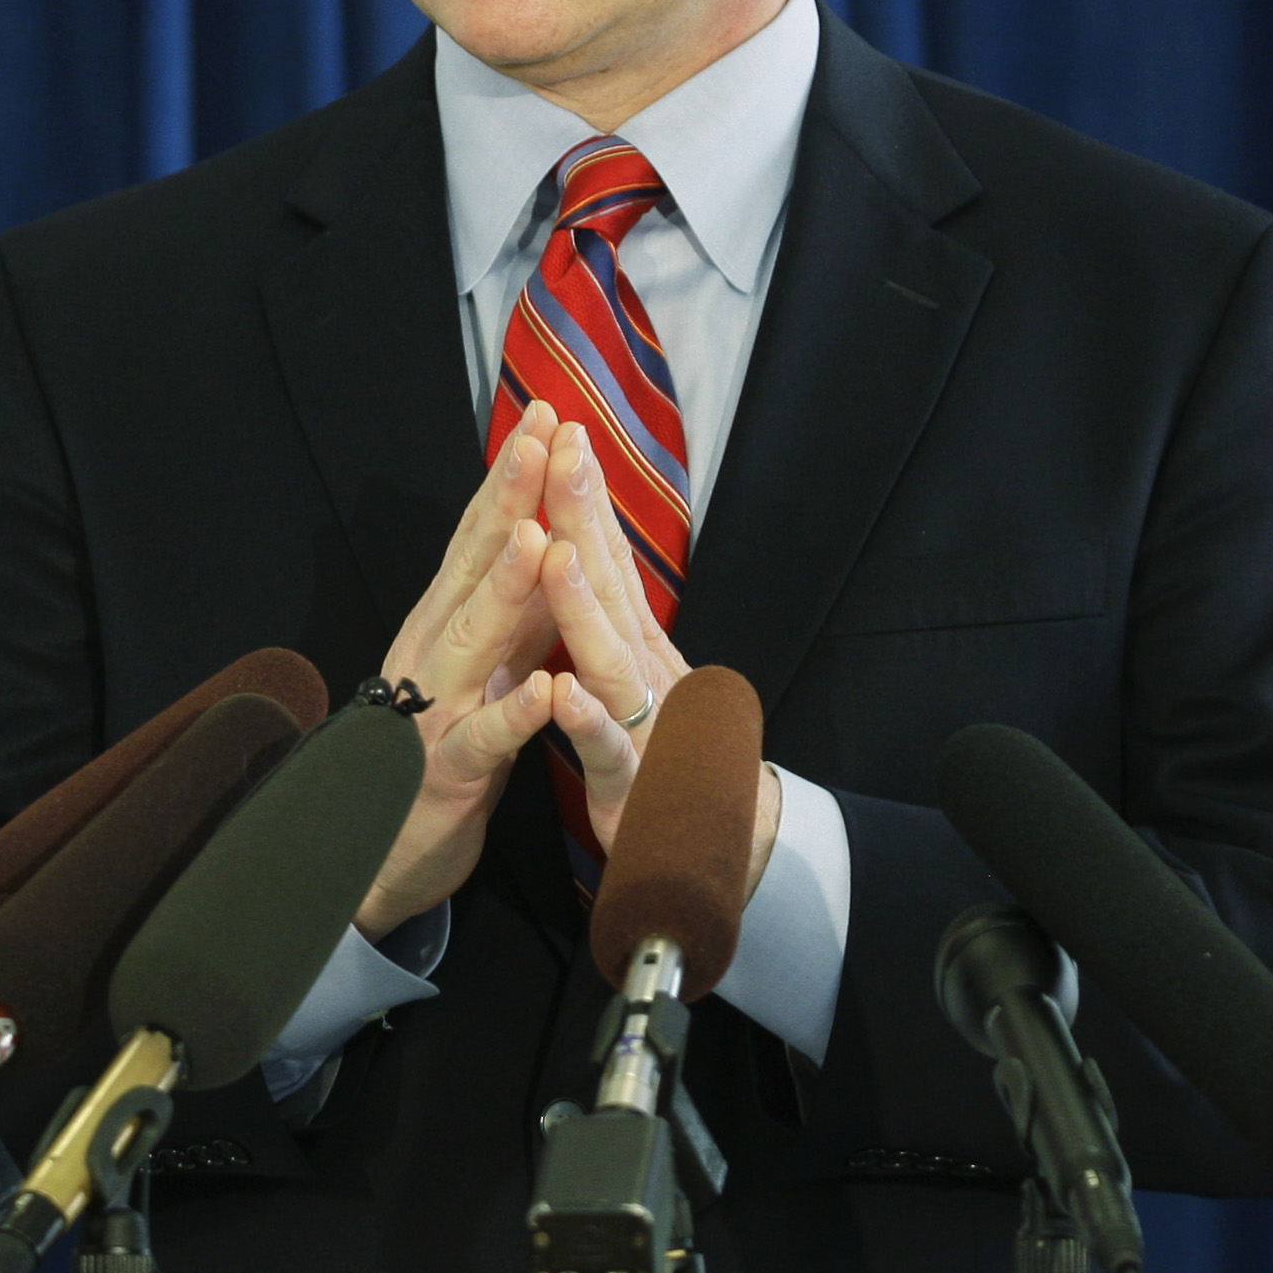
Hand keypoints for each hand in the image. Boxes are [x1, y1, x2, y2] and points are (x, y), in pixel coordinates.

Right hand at [357, 406, 562, 935]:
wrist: (376, 851)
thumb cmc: (439, 749)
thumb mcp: (481, 665)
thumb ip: (508, 609)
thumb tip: (544, 536)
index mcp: (446, 622)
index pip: (482, 535)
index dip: (513, 476)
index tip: (546, 417)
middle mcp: (433, 651)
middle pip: (474, 565)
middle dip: (509, 500)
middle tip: (540, 439)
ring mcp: (435, 709)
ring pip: (473, 639)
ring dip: (505, 589)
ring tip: (537, 538)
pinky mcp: (448, 772)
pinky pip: (485, 740)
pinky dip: (514, 716)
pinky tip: (546, 692)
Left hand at [533, 422, 693, 851]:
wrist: (715, 842)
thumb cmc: (661, 750)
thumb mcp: (633, 672)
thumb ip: (612, 614)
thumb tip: (587, 542)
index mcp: (633, 642)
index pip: (606, 557)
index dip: (585, 496)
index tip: (563, 430)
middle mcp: (643, 667)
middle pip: (610, 585)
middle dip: (584, 518)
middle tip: (565, 450)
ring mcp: (643, 721)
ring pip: (609, 658)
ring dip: (582, 605)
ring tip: (557, 551)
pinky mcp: (631, 782)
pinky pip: (607, 749)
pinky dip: (586, 720)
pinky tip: (563, 692)